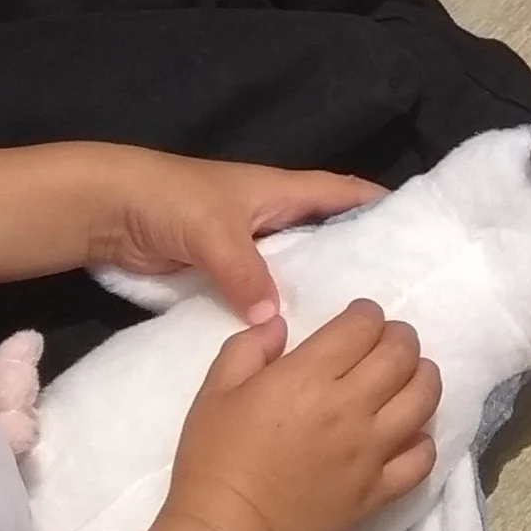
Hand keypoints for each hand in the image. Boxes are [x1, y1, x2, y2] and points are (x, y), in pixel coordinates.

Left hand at [90, 148, 382, 324]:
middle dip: (362, 260)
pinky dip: (284, 310)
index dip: (383, 207)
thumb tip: (274, 319)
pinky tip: (303, 339)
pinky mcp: (227, 274)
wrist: (109, 212)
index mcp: (283, 190)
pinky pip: (267, 292)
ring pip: (299, 269)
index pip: (346, 194)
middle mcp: (276, 217)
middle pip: (330, 236)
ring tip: (361, 329)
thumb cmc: (169, 201)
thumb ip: (245, 273)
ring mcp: (252, 247)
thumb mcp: (213, 233)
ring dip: (322, 292)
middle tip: (399, 299)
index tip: (422, 235)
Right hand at [165, 301, 440, 530]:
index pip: (362, 327)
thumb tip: (280, 324)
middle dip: (399, 337)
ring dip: (423, 377)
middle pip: (401, 354)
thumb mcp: (216, 390)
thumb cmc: (215, 459)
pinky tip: (408, 434)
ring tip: (408, 377)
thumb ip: (249, 346)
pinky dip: (423, 440)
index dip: (366, 314)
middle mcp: (350, 407)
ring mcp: (370, 451)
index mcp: (309, 376)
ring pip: (423, 399)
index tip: (358, 319)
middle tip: (387, 341)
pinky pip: (422, 459)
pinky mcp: (378, 491)